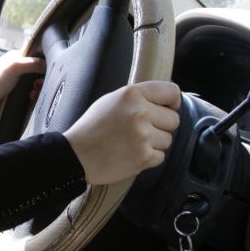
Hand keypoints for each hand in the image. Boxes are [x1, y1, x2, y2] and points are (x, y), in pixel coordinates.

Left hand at [0, 52, 45, 121]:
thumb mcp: (13, 67)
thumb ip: (31, 63)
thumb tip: (47, 63)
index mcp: (17, 58)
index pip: (36, 56)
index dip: (44, 62)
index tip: (48, 69)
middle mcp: (18, 69)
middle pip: (38, 71)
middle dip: (42, 78)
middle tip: (39, 83)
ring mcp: (18, 82)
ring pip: (36, 83)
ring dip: (38, 88)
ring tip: (35, 91)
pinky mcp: (18, 95)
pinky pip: (32, 94)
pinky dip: (34, 96)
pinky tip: (32, 97)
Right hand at [63, 81, 181, 185]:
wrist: (75, 155)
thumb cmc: (91, 128)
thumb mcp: (111, 100)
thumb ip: (137, 98)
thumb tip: (163, 102)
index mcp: (132, 94)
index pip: (172, 92)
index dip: (172, 102)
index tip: (167, 109)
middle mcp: (140, 112)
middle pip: (174, 119)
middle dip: (161, 126)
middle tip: (142, 130)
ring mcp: (143, 136)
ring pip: (168, 140)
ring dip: (154, 143)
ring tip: (132, 143)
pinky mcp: (144, 157)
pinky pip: (160, 156)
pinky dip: (148, 158)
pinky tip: (131, 154)